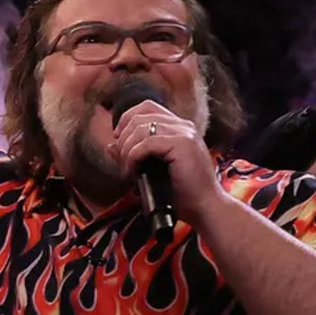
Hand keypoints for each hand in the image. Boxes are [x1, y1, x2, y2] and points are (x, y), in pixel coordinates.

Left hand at [112, 100, 225, 224]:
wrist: (204, 206)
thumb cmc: (182, 192)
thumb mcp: (151, 170)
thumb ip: (132, 155)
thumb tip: (111, 145)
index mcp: (179, 127)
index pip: (147, 108)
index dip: (127, 120)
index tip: (118, 141)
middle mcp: (183, 125)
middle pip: (140, 116)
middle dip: (123, 138)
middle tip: (122, 160)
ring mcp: (184, 133)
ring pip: (140, 128)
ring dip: (126, 149)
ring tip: (128, 169)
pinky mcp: (182, 144)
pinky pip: (146, 143)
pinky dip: (133, 157)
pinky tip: (134, 171)